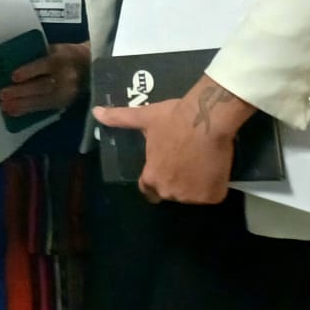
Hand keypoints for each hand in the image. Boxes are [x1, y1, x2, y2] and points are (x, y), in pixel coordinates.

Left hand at [0, 41, 89, 116]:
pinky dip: (28, 110)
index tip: (13, 76)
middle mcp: (66, 77)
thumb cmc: (67, 55)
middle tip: (2, 94)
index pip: (45, 65)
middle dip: (21, 92)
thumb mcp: (56, 48)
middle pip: (42, 86)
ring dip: (22, 105)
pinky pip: (44, 108)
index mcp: (62, 59)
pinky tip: (14, 112)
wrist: (91, 68)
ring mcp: (66, 93)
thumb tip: (12, 61)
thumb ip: (38, 54)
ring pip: (42, 100)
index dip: (29, 71)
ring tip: (5, 107)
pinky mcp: (64, 103)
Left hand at [92, 75, 255, 203]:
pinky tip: (214, 167)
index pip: (148, 190)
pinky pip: (213, 194)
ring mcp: (193, 197)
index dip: (154, 179)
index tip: (163, 167)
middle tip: (184, 159)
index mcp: (151, 177)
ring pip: (192, 195)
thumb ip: (119, 118)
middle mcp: (170, 192)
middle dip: (176, 180)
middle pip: (171, 192)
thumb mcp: (144, 117)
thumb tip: (96, 113)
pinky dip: (214, 185)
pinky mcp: (214, 196)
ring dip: (195, 184)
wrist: (207, 119)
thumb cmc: (173, 118)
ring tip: (200, 161)